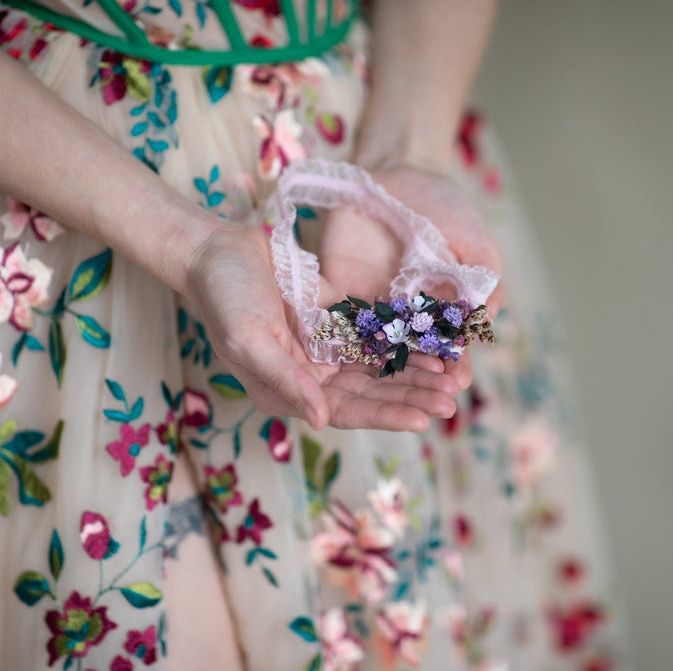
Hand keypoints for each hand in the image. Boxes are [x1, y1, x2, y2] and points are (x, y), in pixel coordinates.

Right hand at [182, 227, 460, 431]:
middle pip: (372, 393)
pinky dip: (406, 340)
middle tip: (451, 400)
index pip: (347, 412)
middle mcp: (313, 377)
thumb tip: (322, 420)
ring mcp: (328, 348)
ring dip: (416, 373)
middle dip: (411, 396)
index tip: (423, 418)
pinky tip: (437, 344)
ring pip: (381, 368)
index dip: (385, 415)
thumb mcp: (247, 339)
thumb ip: (285, 379)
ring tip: (454, 375)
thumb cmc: (224, 296)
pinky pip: (379, 335)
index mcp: (289, 392)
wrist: (218, 248)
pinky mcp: (340, 320)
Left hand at [318, 165, 505, 388]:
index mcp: (444, 310)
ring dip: (389, 378)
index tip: (458, 379)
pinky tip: (351, 366)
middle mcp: (410, 318)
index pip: (450, 346)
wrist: (392, 172)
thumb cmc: (441, 205)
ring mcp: (374, 310)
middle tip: (430, 402)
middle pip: (415, 358)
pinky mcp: (341, 297)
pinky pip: (343, 327)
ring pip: (380, 352)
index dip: (454, 363)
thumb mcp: (473, 239)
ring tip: (395, 397)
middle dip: (423, 382)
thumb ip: (484, 278)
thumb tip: (492, 316)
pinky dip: (348, 347)